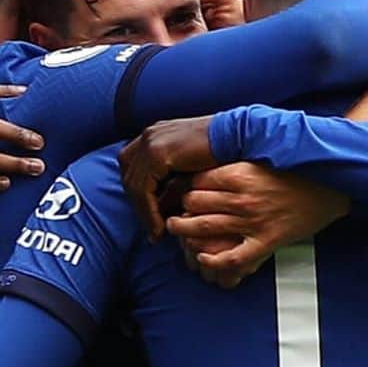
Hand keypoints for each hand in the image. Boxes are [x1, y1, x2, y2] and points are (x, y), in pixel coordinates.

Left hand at [119, 117, 217, 239]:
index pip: (131, 165)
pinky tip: (161, 227)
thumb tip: (162, 200)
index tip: (149, 212)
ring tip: (156, 233)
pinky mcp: (158, 153)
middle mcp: (150, 134)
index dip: (137, 190)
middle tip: (151, 228)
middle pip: (129, 176)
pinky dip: (149, 212)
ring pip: (134, 185)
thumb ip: (174, 174)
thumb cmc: (222, 151)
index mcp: (156, 133)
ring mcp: (151, 142)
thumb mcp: (190, 161)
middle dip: (138, 205)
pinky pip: (143, 189)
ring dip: (144, 213)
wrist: (238, 135)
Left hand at [167, 163, 348, 288]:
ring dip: (183, 231)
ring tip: (176, 230)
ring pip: (204, 227)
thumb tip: (202, 170)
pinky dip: (213, 260)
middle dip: (179, 208)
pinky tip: (203, 257)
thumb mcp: (259, 160)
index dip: (183, 187)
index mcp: (240, 172)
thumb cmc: (294, 172)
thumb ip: (232, 165)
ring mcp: (253, 221)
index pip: (195, 181)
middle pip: (194, 203)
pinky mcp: (266, 241)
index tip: (179, 191)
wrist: (331, 188)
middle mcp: (243, 197)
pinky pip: (232, 257)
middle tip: (175, 211)